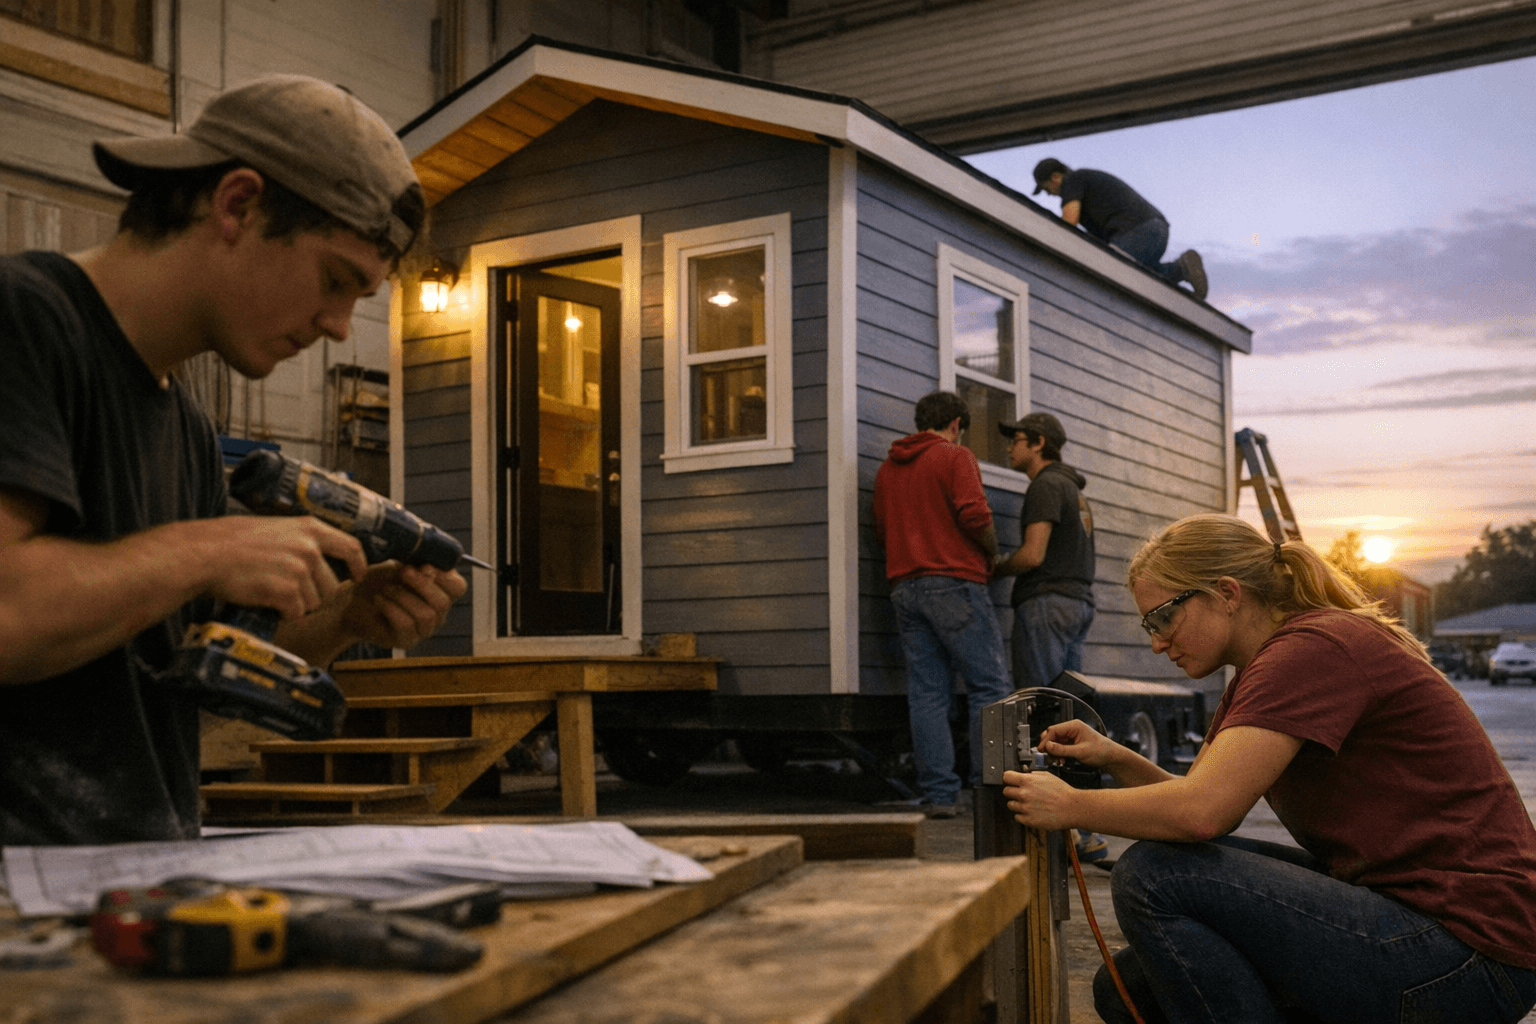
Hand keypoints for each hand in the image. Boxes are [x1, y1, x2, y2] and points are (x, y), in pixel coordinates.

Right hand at [202, 517, 368, 620]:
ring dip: (297, 605)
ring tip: (272, 593)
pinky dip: (283, 614)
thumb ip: (301, 540)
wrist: (205, 554)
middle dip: (316, 595)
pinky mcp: (287, 591)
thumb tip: (320, 556)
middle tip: (290, 594)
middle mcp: (310, 548)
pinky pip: (297, 613)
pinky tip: (267, 602)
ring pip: (315, 602)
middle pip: (332, 585)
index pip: (352, 547)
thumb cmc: (232, 541)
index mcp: (310, 528)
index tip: (357, 576)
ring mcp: (300, 570)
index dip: (358, 565)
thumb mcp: (276, 528)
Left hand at [336, 562, 466, 649]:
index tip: (424, 565)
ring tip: (385, 589)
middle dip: (421, 584)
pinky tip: (379, 600)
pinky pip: (406, 624)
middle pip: (443, 602)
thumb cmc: (377, 582)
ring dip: (403, 597)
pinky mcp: (406, 641)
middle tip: (402, 572)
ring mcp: (423, 630)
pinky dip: (391, 608)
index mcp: (439, 592)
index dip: (444, 575)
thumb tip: (430, 570)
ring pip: (426, 615)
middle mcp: (436, 614)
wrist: (351, 602)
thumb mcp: (397, 567)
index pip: (458, 587)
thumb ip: (416, 566)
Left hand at [1001, 769, 1075, 829]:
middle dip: (1012, 791)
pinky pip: (1017, 817)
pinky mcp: (1028, 820)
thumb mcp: (1047, 776)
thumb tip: (1024, 775)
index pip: (1006, 777)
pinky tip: (1032, 812)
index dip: (1009, 779)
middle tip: (1022, 793)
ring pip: (1010, 805)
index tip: (1011, 781)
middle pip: (1006, 791)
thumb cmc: (1062, 792)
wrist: (1072, 808)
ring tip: (1029, 804)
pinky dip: (1023, 815)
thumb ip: (1033, 775)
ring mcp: (1025, 808)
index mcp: (1027, 781)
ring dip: (1017, 804)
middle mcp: (1024, 794)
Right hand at [1036, 719, 1119, 768]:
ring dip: (1054, 752)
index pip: (1054, 730)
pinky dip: (1059, 754)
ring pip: (1056, 742)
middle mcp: (1072, 729)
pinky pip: (1061, 747)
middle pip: (1053, 736)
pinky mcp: (1073, 743)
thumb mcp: (1080, 752)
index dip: (1046, 740)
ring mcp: (1072, 736)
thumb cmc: (1102, 751)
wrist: (1112, 758)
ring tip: (1058, 760)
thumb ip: (1062, 749)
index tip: (1042, 750)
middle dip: (1049, 747)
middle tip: (1048, 756)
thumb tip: (1047, 746)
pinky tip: (1062, 760)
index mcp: (1074, 726)